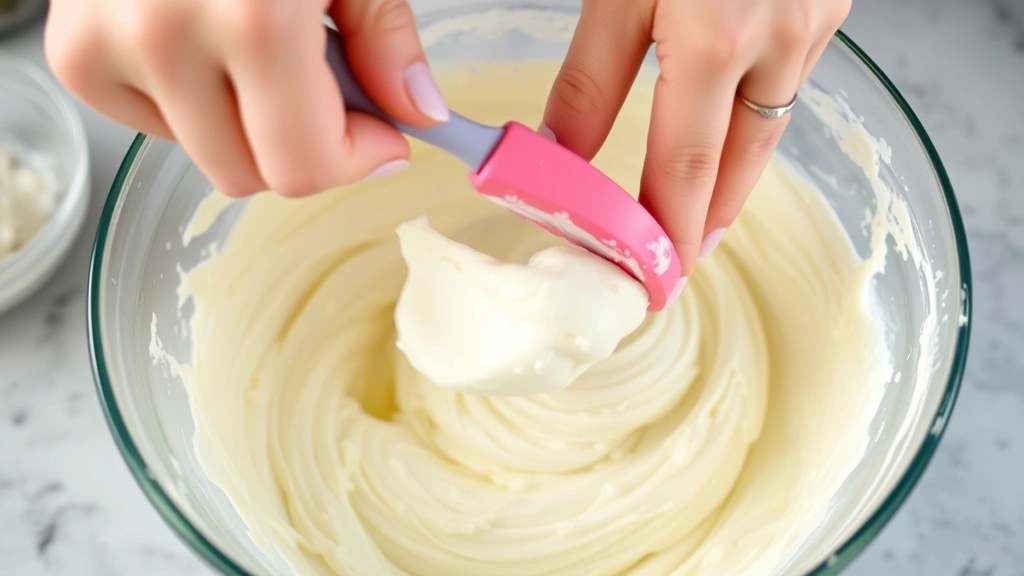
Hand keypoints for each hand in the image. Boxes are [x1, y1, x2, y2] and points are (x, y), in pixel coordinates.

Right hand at [45, 0, 447, 197]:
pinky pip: (152, 125)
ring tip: (261, 47)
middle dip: (302, 144)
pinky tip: (210, 44)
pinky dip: (191, 102)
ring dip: (247, 123)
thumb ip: (385, 36)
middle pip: (249, 174)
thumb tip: (415, 111)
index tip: (379, 136)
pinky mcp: (75, 49)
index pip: (302, 166)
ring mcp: (108, 43)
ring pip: (203, 156)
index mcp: (254, 17)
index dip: (354, 159)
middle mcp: (166, 36)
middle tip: (324, 85)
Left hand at [541, 0, 850, 280]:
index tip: (652, 278)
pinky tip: (732, 128)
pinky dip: (757, 118)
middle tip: (677, 265)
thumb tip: (558, 151)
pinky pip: (791, 81)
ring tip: (702, 217)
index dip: (669, 232)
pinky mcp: (829, 4)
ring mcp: (815, 21)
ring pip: (770, 126)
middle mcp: (779, 39)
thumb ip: (591, 77)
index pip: (687, 168)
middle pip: (739, 163)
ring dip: (734, 177)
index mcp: (716, 39)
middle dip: (706, 223)